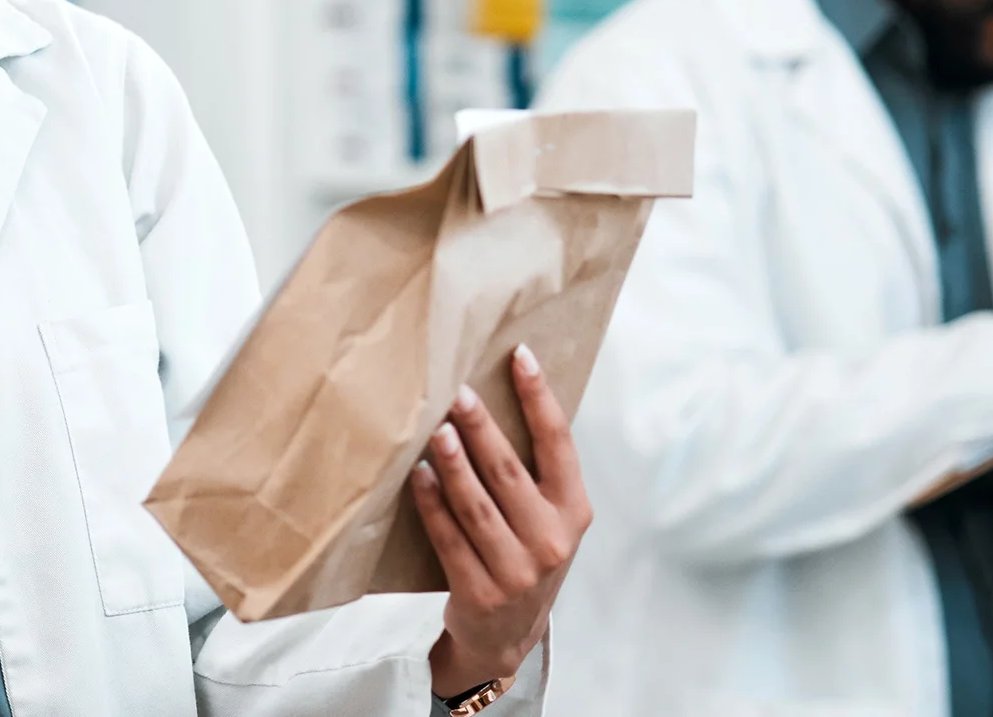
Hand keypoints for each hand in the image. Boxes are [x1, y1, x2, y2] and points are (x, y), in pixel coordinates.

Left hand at [410, 345, 591, 699]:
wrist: (507, 636)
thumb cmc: (525, 558)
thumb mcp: (547, 519)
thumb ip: (534, 473)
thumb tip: (496, 396)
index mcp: (574, 511)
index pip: (559, 443)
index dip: (539, 397)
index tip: (519, 355)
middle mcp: (551, 541)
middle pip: (510, 471)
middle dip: (482, 428)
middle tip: (457, 392)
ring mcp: (517, 571)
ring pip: (477, 505)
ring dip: (453, 464)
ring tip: (435, 430)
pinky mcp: (480, 593)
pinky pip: (450, 539)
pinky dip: (432, 506)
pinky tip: (418, 476)